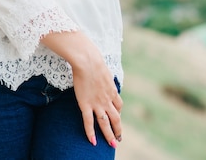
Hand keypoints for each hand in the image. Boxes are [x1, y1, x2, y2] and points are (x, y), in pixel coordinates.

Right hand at [40, 31, 122, 146]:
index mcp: (112, 90)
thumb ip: (104, 74)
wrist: (87, 60)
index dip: (118, 113)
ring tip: (112, 145)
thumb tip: (102, 70)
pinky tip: (93, 142)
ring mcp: (97, 103)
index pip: (118, 106)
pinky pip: (89, 122)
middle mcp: (107, 99)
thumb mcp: (104, 68)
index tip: (116, 117)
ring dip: (109, 135)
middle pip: (116, 118)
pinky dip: (91, 133)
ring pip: (105, 123)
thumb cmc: (93, 60)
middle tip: (119, 139)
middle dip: (118, 130)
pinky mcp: (86, 104)